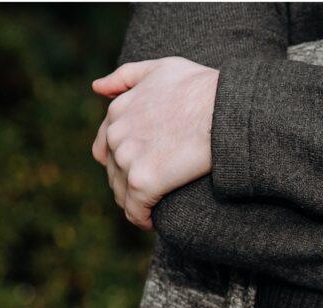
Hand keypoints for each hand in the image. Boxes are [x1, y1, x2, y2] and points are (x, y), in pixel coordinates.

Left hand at [91, 57, 218, 229]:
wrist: (226, 109)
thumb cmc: (203, 88)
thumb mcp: (161, 68)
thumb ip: (126, 76)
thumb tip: (97, 88)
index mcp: (117, 111)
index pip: (106, 148)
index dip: (123, 163)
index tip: (143, 172)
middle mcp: (116, 135)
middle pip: (114, 173)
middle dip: (130, 185)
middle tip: (153, 195)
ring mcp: (127, 159)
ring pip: (122, 194)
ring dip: (136, 204)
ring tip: (154, 210)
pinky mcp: (143, 183)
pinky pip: (135, 211)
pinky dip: (142, 220)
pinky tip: (154, 223)